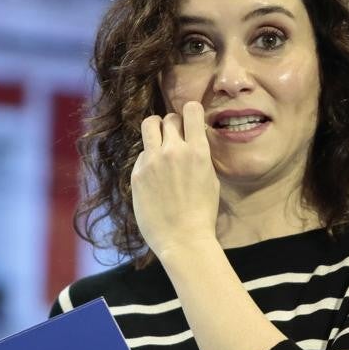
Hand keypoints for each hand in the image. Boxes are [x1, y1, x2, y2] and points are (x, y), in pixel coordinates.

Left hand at [132, 100, 220, 255]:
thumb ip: (199, 156)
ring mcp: (152, 161)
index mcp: (197, 151)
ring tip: (159, 144)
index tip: (190, 120)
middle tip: (174, 138)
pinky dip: (148, 159)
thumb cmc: (202, 213)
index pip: (191, 109)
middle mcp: (173, 151)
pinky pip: (142, 154)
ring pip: (149, 126)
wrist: (183, 239)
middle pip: (168, 118)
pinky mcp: (137, 173)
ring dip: (155, 130)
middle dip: (172, 125)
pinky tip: (154, 178)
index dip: (190, 112)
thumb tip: (192, 141)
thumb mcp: (211, 179)